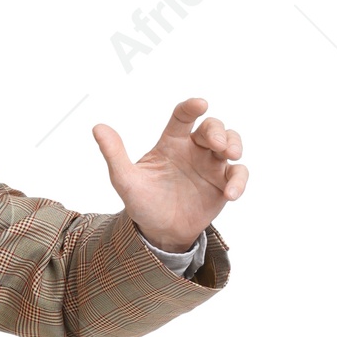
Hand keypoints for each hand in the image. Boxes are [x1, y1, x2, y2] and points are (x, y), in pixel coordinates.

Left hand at [91, 97, 246, 251]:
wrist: (159, 232)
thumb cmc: (143, 202)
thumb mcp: (125, 180)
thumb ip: (114, 154)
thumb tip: (97, 127)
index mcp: (171, 142)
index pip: (182, 117)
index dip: (191, 107)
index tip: (199, 104)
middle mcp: (194, 149)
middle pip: (212, 127)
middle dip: (217, 131)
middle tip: (217, 145)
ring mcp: (210, 165)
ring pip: (231, 143)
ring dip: (234, 144)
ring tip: (231, 155)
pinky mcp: (223, 183)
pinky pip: (237, 175)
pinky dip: (239, 181)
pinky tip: (231, 193)